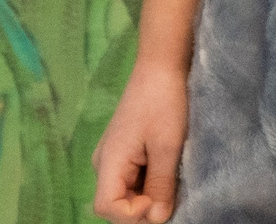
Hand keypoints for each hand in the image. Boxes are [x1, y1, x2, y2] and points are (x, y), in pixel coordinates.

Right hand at [93, 62, 188, 222]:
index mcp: (108, 160)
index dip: (132, 215)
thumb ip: (160, 186)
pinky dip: (149, 185)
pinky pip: (132, 180)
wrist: (160, 67)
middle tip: (170, 198)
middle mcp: (104, 162)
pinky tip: (167, 172)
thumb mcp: (167, 148)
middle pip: (115, 204)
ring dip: (148, 197)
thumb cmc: (163, 103)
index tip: (157, 203)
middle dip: (142, 209)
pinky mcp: (125, 151)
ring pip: (126, 193)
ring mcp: (114, 156)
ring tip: (171, 182)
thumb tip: (157, 220)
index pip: (107, 208)